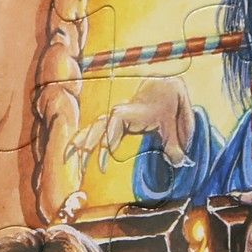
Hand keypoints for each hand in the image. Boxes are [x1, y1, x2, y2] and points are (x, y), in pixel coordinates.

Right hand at [65, 76, 195, 171]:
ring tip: (71, 162)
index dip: (111, 133)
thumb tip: (180, 164)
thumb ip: (176, 145)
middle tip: (83, 164)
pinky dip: (81, 143)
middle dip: (89, 145)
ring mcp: (114, 119)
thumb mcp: (176, 124)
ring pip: (92, 130)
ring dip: (80, 146)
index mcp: (134, 111)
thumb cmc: (169, 104)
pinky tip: (71, 155)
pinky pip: (93, 133)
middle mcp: (119, 115)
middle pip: (98, 127)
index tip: (108, 149)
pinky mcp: (112, 125)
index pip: (117, 119)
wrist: (166, 87)